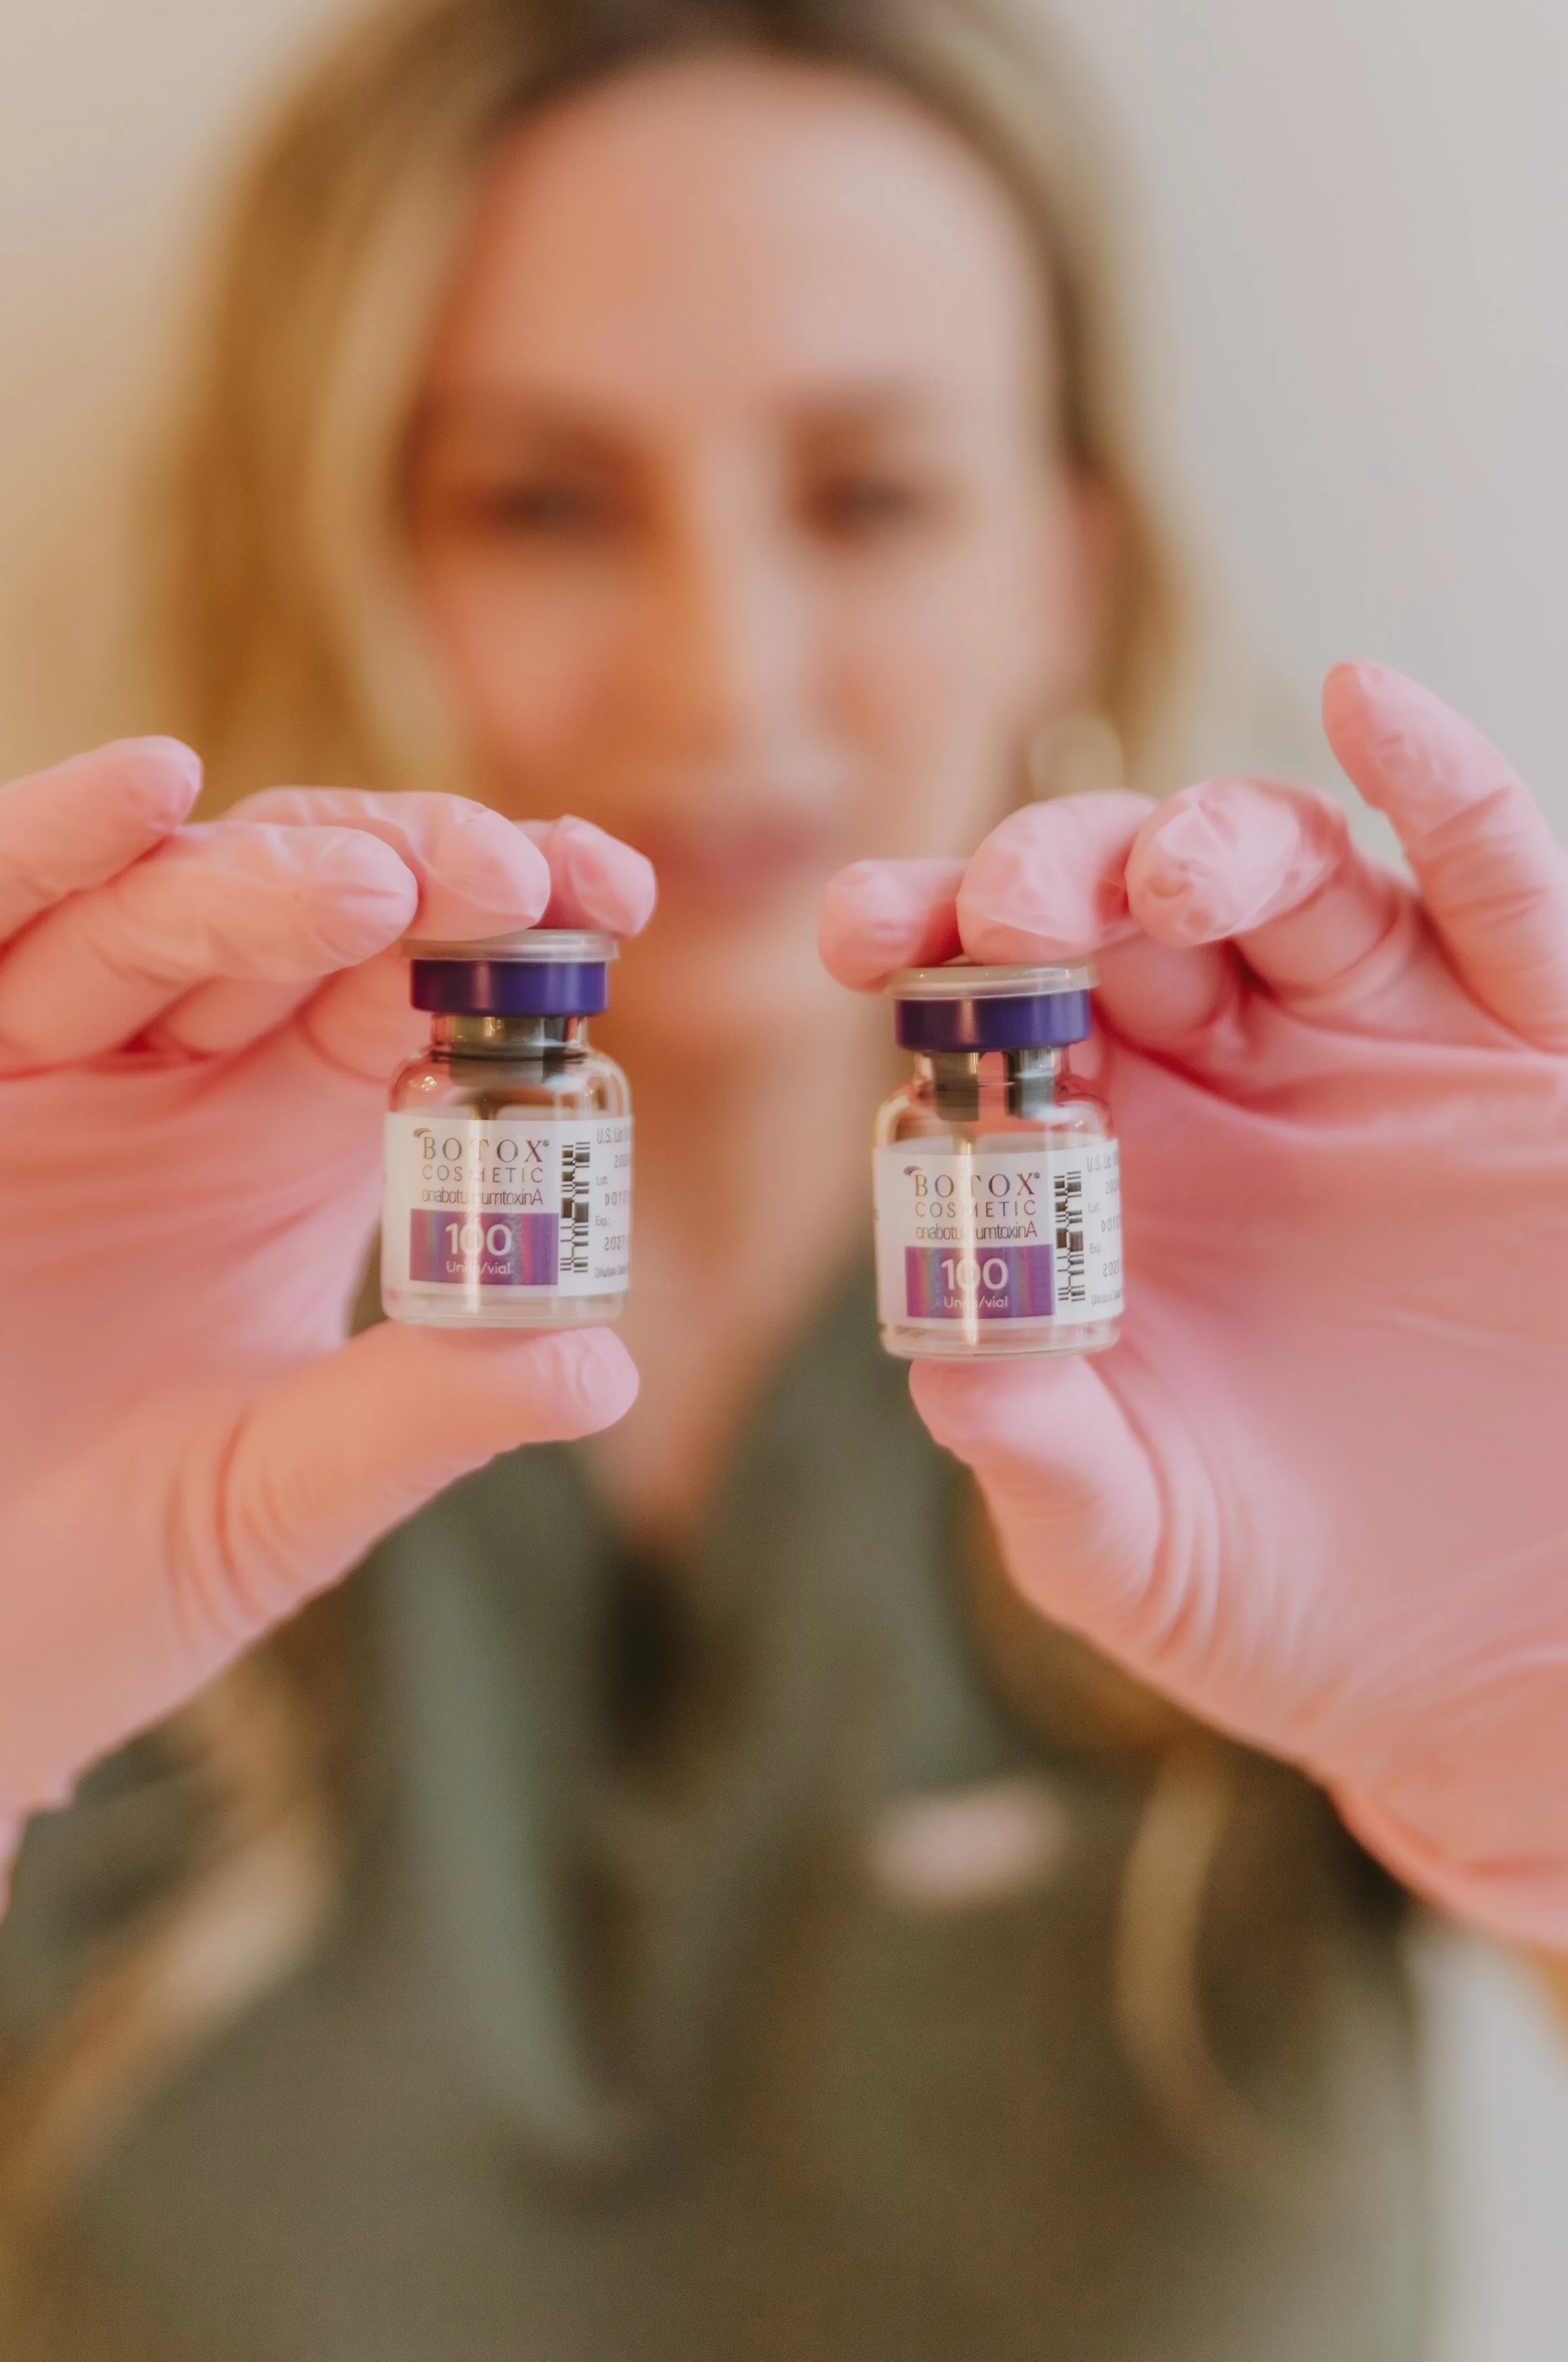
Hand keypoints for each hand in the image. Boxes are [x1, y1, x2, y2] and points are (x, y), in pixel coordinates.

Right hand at [0, 743, 654, 1970]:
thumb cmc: (72, 1602)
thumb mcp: (267, 1505)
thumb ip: (416, 1417)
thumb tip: (607, 1363)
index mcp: (275, 1149)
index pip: (406, 991)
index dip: (505, 928)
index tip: (611, 890)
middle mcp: (153, 1079)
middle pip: (290, 915)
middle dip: (404, 876)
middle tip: (509, 878)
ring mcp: (8, 1061)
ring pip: (137, 911)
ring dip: (256, 882)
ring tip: (368, 889)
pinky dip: (32, 847)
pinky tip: (144, 788)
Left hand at [821, 665, 1567, 1943]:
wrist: (1517, 1654)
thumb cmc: (1308, 1600)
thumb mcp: (1143, 1550)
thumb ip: (1039, 1457)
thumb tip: (946, 1361)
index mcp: (1115, 1164)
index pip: (997, 1012)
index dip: (927, 949)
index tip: (862, 935)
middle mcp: (1241, 1077)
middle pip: (1124, 911)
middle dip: (1047, 878)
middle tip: (997, 907)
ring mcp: (1394, 1049)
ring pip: (1293, 878)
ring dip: (1212, 842)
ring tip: (1157, 884)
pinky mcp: (1542, 1053)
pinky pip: (1498, 891)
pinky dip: (1444, 790)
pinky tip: (1370, 708)